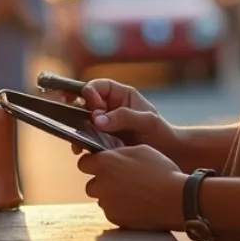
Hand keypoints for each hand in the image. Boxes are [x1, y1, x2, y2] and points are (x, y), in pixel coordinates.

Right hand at [63, 78, 180, 157]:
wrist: (169, 155)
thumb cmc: (161, 133)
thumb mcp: (147, 121)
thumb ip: (124, 117)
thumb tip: (97, 119)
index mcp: (121, 95)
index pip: (98, 86)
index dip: (90, 92)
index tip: (91, 105)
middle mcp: (109, 106)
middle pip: (85, 101)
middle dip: (76, 109)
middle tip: (70, 119)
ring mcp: (105, 123)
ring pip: (82, 119)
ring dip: (76, 127)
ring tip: (76, 139)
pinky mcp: (102, 138)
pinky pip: (85, 135)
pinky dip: (80, 140)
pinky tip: (80, 149)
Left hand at [77, 144, 186, 230]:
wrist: (177, 199)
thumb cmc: (162, 171)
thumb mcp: (141, 150)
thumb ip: (119, 153)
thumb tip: (110, 156)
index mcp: (105, 163)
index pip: (84, 163)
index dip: (94, 164)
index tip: (103, 165)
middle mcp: (101, 183)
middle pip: (92, 183)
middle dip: (102, 182)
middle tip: (121, 181)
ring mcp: (107, 202)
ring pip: (102, 199)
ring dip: (111, 196)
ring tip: (132, 194)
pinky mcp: (114, 218)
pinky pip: (112, 211)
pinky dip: (120, 209)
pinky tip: (136, 204)